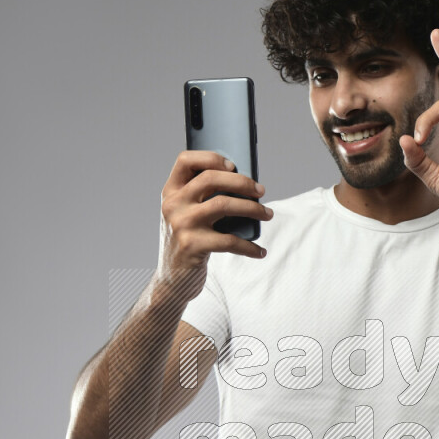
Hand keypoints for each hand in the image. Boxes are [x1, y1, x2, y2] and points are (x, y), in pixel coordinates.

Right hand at [158, 150, 271, 302]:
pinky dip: (250, 247)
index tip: (233, 166)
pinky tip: (260, 251)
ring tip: (268, 214)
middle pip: (211, 178)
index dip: (211, 158)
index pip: (185, 160)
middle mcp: (173, 205)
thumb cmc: (189, 242)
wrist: (172, 280)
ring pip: (224, 204)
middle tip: (261, 191)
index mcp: (170, 192)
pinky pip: (229, 241)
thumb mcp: (187, 216)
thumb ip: (203, 197)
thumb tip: (245, 184)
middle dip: (242, 182)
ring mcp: (181, 224)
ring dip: (253, 208)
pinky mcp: (192, 246)